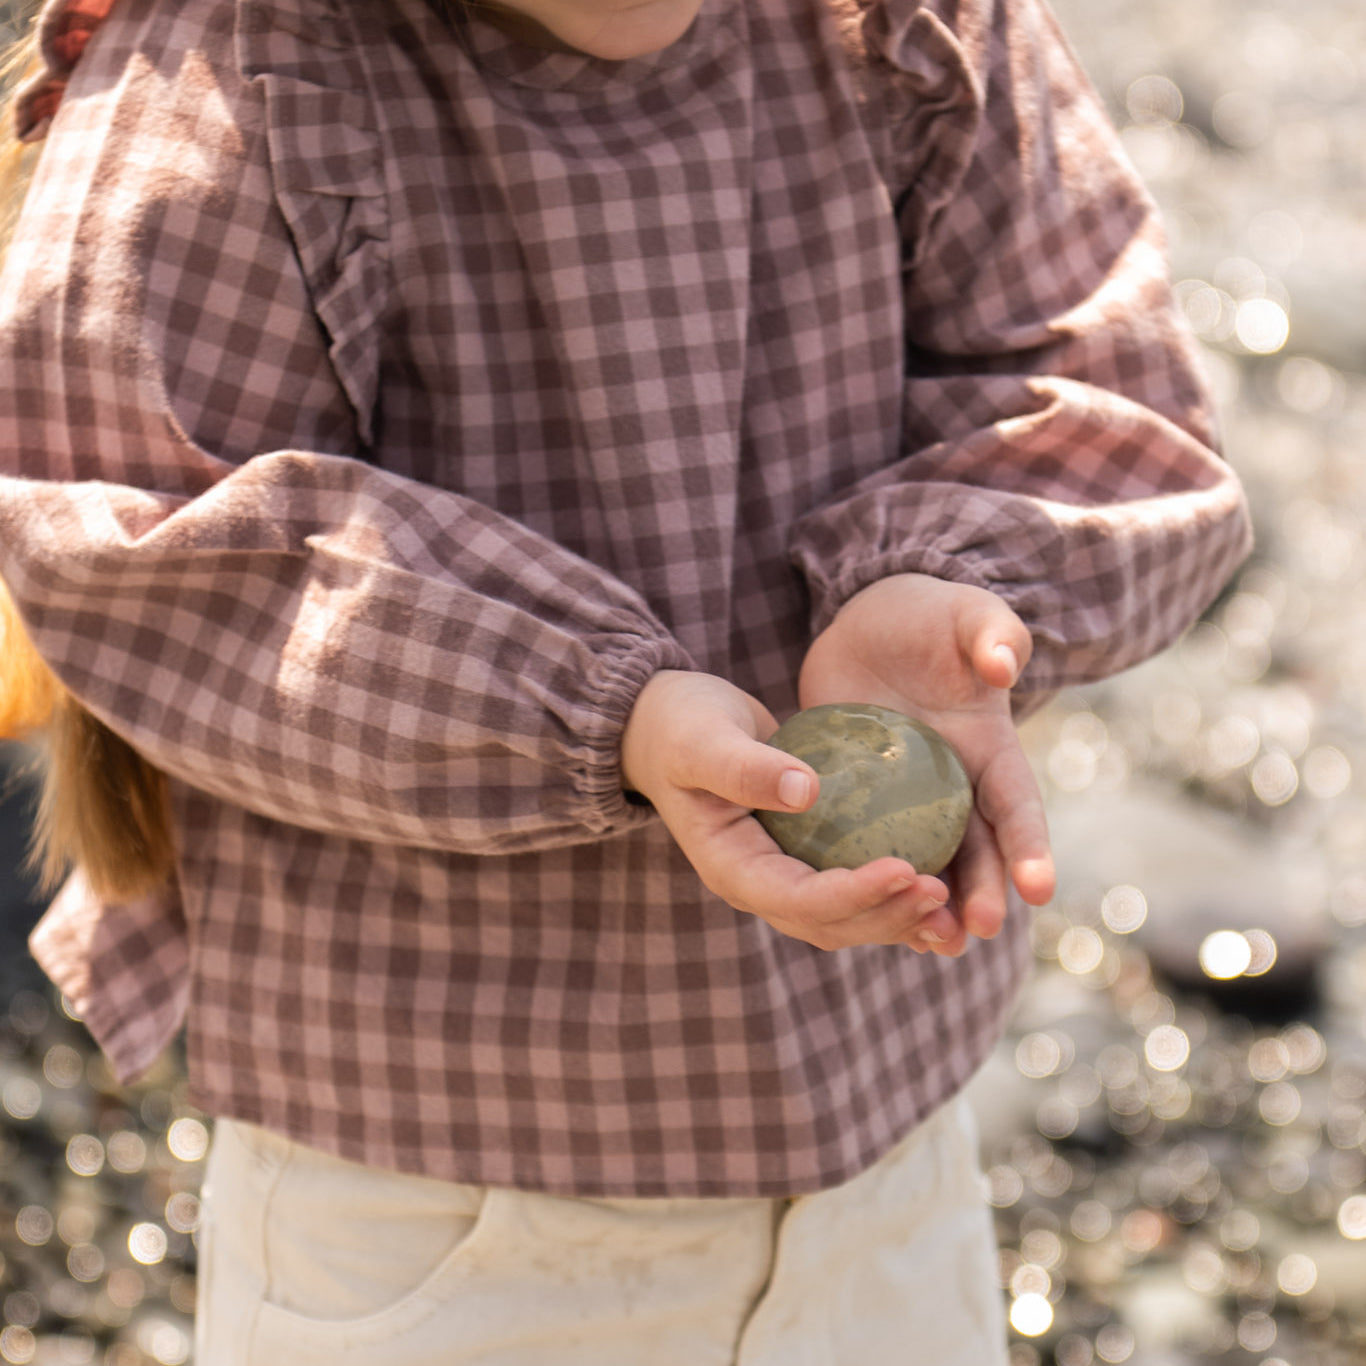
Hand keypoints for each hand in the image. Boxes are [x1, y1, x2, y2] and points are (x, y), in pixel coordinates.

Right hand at [620, 669, 959, 950]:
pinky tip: (939, 881)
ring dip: (896, 915)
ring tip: (949, 897)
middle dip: (886, 914)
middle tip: (941, 890)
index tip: (905, 868)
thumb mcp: (703, 740)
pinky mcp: (805, 859)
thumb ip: (745, 767)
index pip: (798, 898)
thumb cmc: (682, 727)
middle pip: (829, 923)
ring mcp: (782, 876)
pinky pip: (853, 889)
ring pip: (846, 918)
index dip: (854, 893)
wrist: (669, 728)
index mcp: (731, 868)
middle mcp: (759, 884)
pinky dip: (893, 894)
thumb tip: (806, 790)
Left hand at [799, 574, 1055, 950]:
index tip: (1039, 888)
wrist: (872, 624)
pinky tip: (868, 921)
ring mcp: (909, 800)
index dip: (1030, 846)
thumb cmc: (931, 616)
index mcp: (991, 751)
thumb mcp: (966, 614)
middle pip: (978, 852)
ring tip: (935, 947)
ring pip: (929, 864)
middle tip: (978, 932)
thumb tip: (1005, 665)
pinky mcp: (863, 803)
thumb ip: (992, 633)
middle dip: (984, 893)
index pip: (1017, 805)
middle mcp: (957, 787)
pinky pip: (870, 849)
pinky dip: (876, 884)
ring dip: (935, 907)